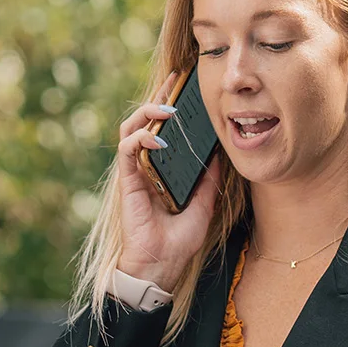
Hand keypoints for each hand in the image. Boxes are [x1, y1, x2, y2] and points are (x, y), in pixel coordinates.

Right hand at [114, 71, 224, 291]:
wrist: (162, 264)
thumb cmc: (179, 240)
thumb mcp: (204, 204)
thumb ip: (210, 179)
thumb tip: (222, 153)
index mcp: (162, 168)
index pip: (163, 129)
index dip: (170, 104)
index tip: (183, 85)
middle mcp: (146, 165)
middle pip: (146, 121)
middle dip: (158, 97)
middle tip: (175, 82)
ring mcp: (134, 171)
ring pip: (131, 128)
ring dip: (148, 113)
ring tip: (168, 109)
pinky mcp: (126, 181)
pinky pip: (127, 150)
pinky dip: (140, 139)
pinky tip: (157, 140)